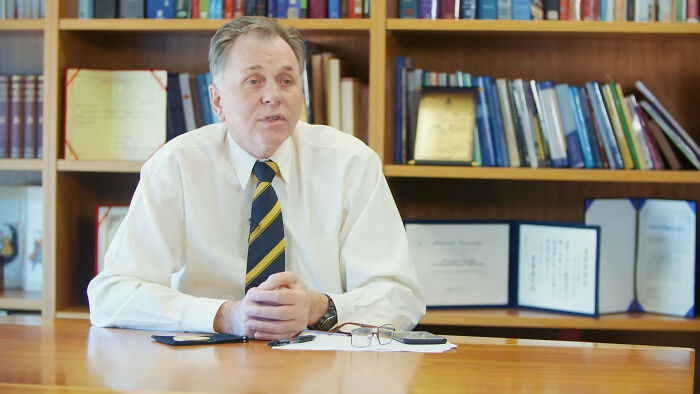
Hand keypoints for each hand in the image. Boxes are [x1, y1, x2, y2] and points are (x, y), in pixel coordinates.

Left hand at [213, 272, 327, 340]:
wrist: (305, 305)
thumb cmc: (292, 290)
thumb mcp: (289, 279)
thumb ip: (276, 279)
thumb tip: (263, 288)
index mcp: (300, 296)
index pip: (280, 296)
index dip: (264, 296)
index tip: (252, 294)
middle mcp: (302, 311)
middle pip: (280, 313)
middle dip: (261, 312)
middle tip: (247, 310)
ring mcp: (299, 324)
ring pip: (280, 327)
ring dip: (262, 326)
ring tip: (249, 322)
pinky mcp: (295, 333)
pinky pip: (280, 337)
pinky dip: (268, 336)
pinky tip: (257, 333)